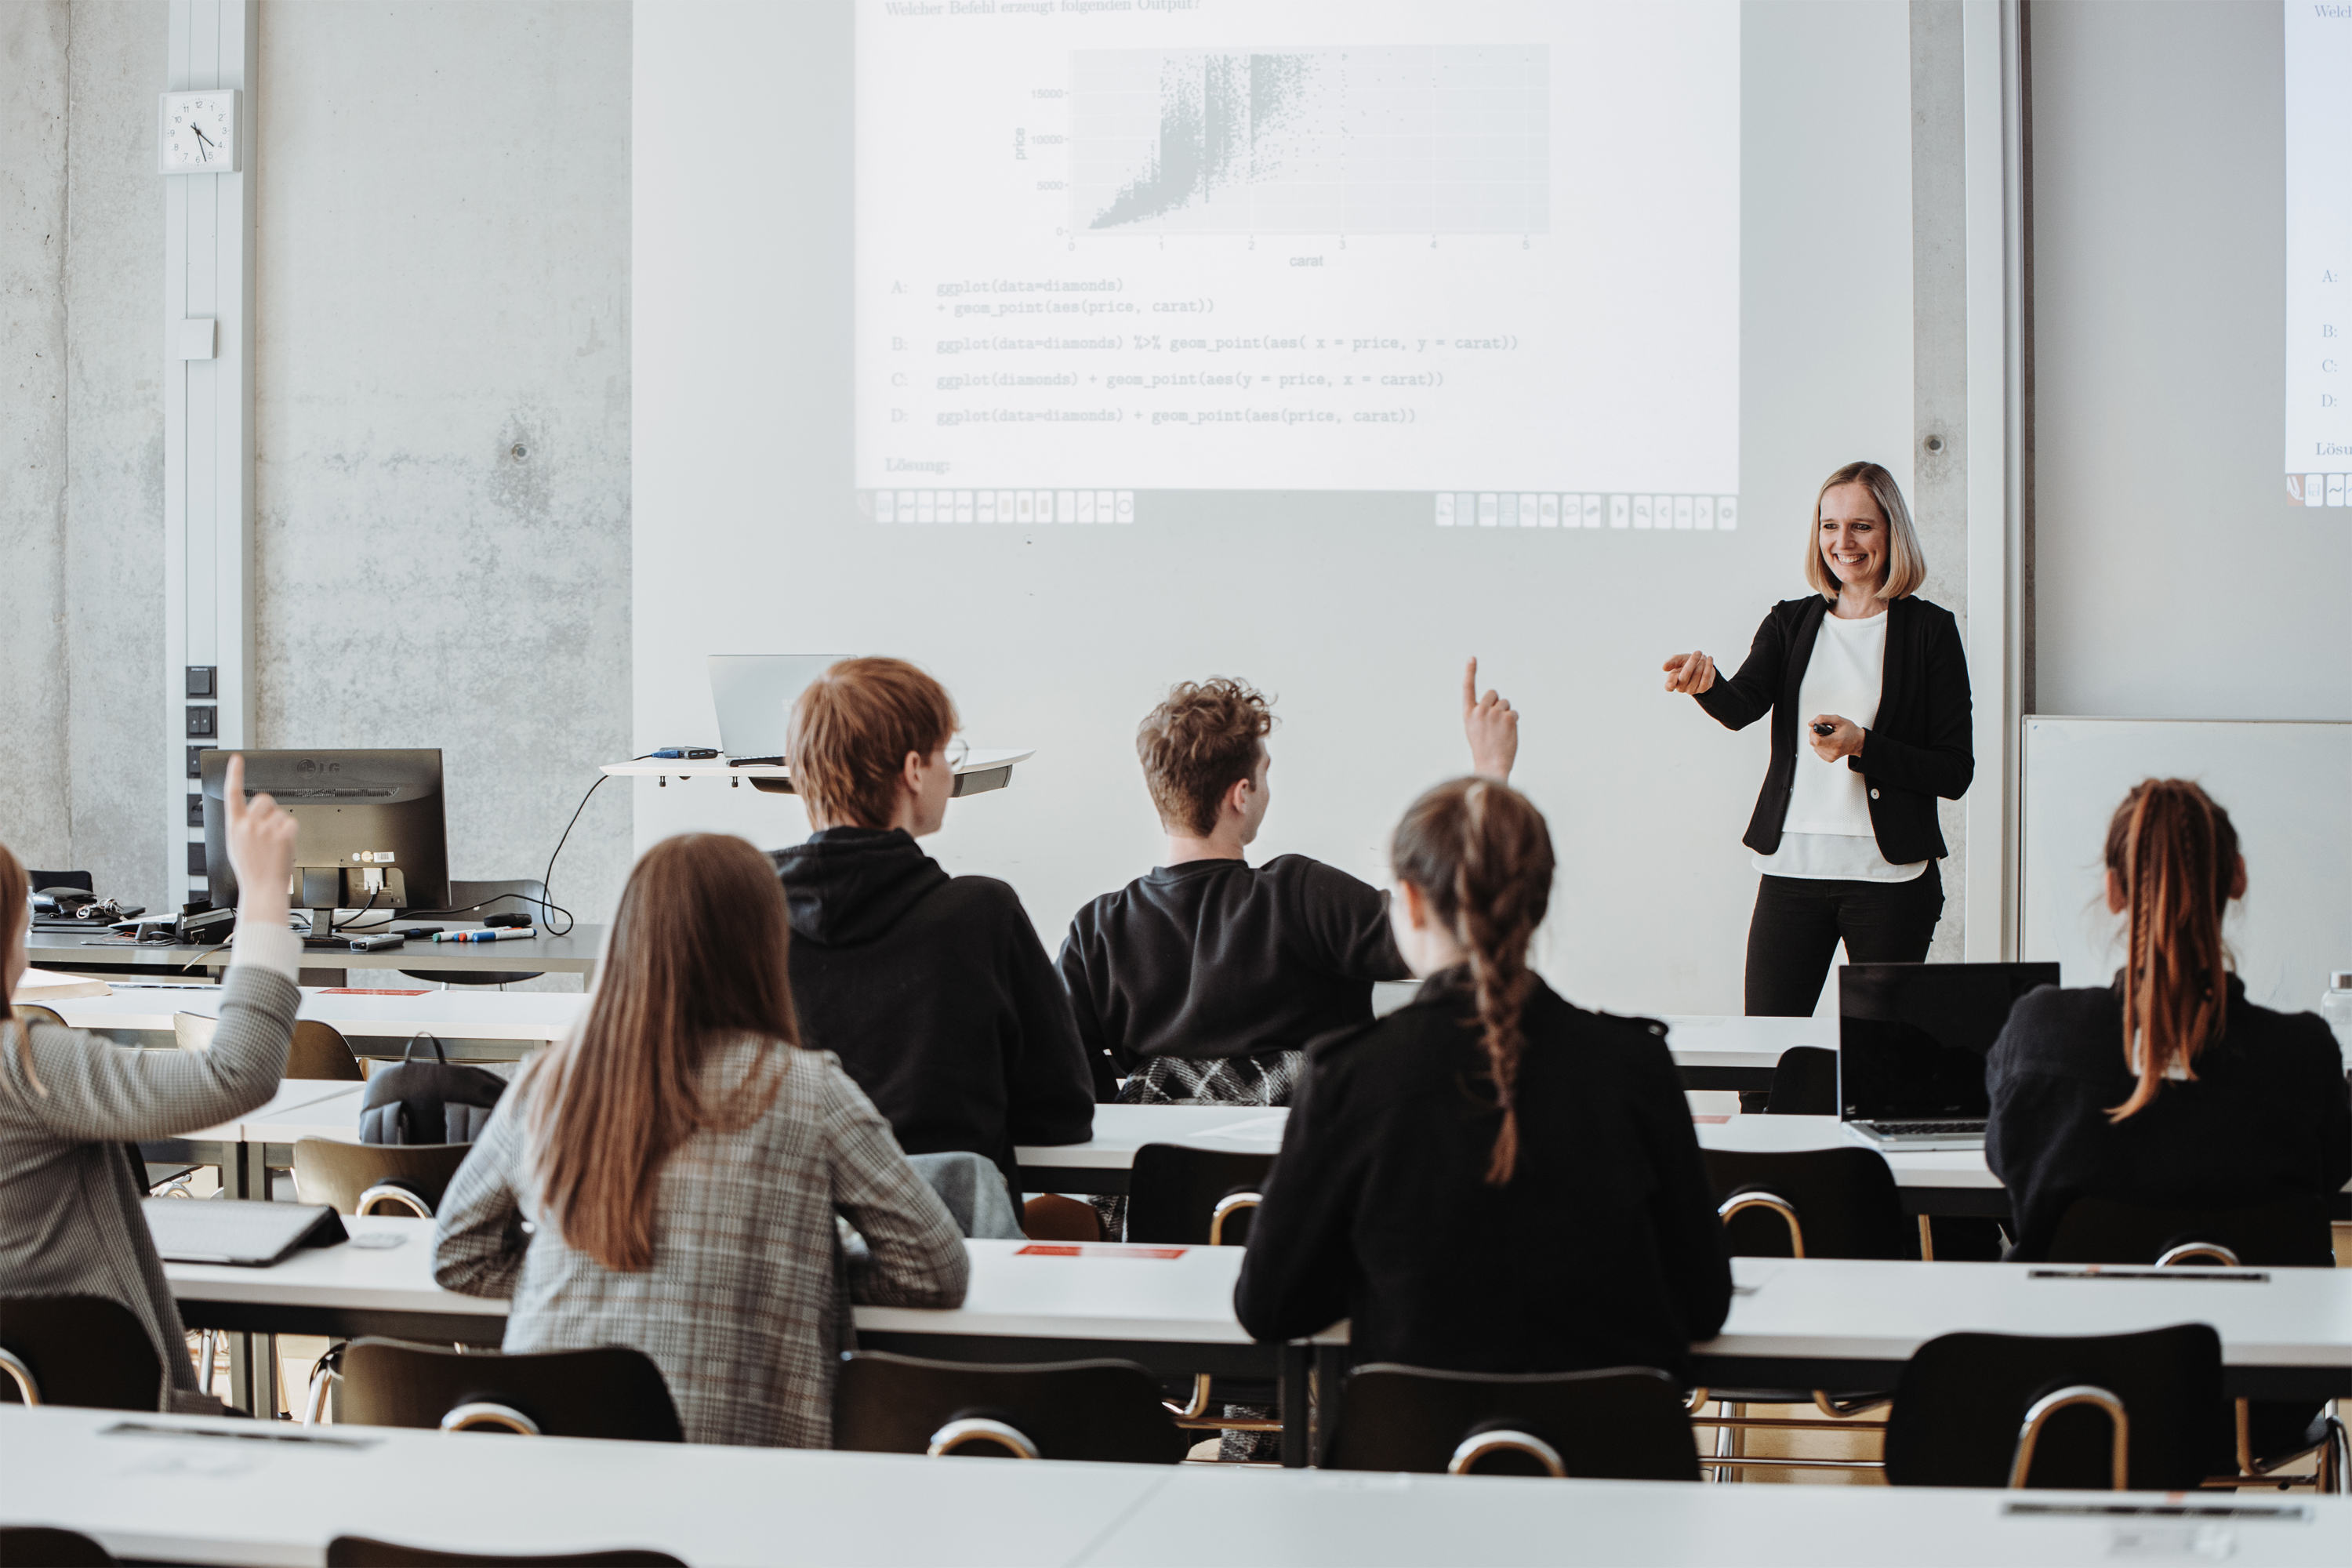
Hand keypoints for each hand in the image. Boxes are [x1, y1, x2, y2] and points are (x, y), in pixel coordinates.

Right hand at [221, 755, 296, 915]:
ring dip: (281, 826)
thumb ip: (241, 827)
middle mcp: (248, 824)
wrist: (262, 888)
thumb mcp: (235, 845)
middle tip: (269, 830)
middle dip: (269, 810)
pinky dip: (291, 833)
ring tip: (274, 845)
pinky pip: (292, 822)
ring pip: (281, 813)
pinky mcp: (283, 833)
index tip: (237, 759)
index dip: (235, 774)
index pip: (232, 794)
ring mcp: (266, 828)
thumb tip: (248, 814)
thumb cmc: (250, 870)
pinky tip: (283, 846)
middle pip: (265, 799)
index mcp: (233, 826)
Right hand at [1462, 658, 1517, 780]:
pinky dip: (1513, 722)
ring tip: (1500, 732)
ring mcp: (1494, 713)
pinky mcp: (1508, 717)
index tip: (1472, 658)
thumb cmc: (1483, 748)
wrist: (1492, 765)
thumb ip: (1480, 713)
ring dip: (1506, 714)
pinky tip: (1508, 734)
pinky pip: (1514, 713)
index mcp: (1468, 713)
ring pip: (1505, 703)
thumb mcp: (1474, 728)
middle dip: (1496, 703)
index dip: (1470, 672)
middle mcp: (1479, 710)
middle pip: (1493, 693)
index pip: (1467, 688)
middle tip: (1494, 723)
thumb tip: (1496, 700)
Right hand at [1662, 651, 1716, 694]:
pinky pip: (1706, 677)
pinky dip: (1708, 666)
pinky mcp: (1702, 689)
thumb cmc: (1685, 663)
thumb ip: (1671, 662)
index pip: (1668, 686)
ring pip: (1697, 675)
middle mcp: (1681, 687)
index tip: (1671, 685)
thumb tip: (1664, 667)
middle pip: (1685, 675)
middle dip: (1692, 661)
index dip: (1669, 685)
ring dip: (1702, 662)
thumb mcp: (1678, 660)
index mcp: (1672, 680)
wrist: (1701, 666)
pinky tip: (1709, 659)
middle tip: (1698, 651)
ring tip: (1703, 656)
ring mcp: (1691, 690)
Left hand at [1807, 715, 1865, 762]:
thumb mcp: (1838, 720)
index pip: (1817, 740)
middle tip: (1822, 730)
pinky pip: (1818, 750)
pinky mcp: (1829, 759)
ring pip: (1814, 746)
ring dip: (1817, 739)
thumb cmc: (1850, 730)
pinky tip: (1827, 741)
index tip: (1817, 727)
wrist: (1857, 742)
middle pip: (1814, 743)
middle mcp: (1834, 751)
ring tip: (1827, 735)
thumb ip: (1823, 719)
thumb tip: (1810, 723)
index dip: (1813, 732)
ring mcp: (1831, 756)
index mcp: (1837, 741)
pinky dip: (1820, 744)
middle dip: (1814, 734)